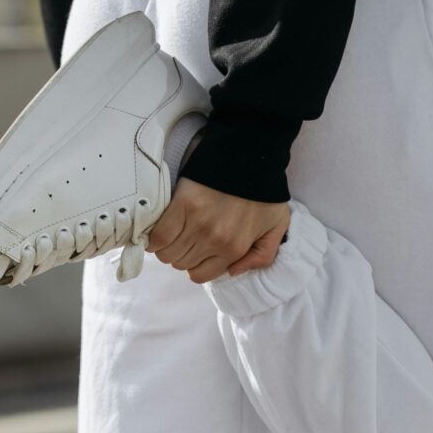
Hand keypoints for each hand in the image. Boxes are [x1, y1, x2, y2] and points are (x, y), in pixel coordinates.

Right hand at [145, 178, 290, 282]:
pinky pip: (159, 236)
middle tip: (186, 240)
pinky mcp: (182, 205)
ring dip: (167, 248)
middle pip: (181, 264)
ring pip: (167, 254)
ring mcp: (197, 223)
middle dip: (182, 255)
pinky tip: (161, 232)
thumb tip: (233, 272)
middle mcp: (214, 241)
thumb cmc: (264, 193)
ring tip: (174, 235)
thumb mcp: (277, 227)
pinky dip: (155, 239)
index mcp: (234, 249)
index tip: (196, 253)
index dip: (195, 266)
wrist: (251, 157)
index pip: (200, 275)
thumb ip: (262, 256)